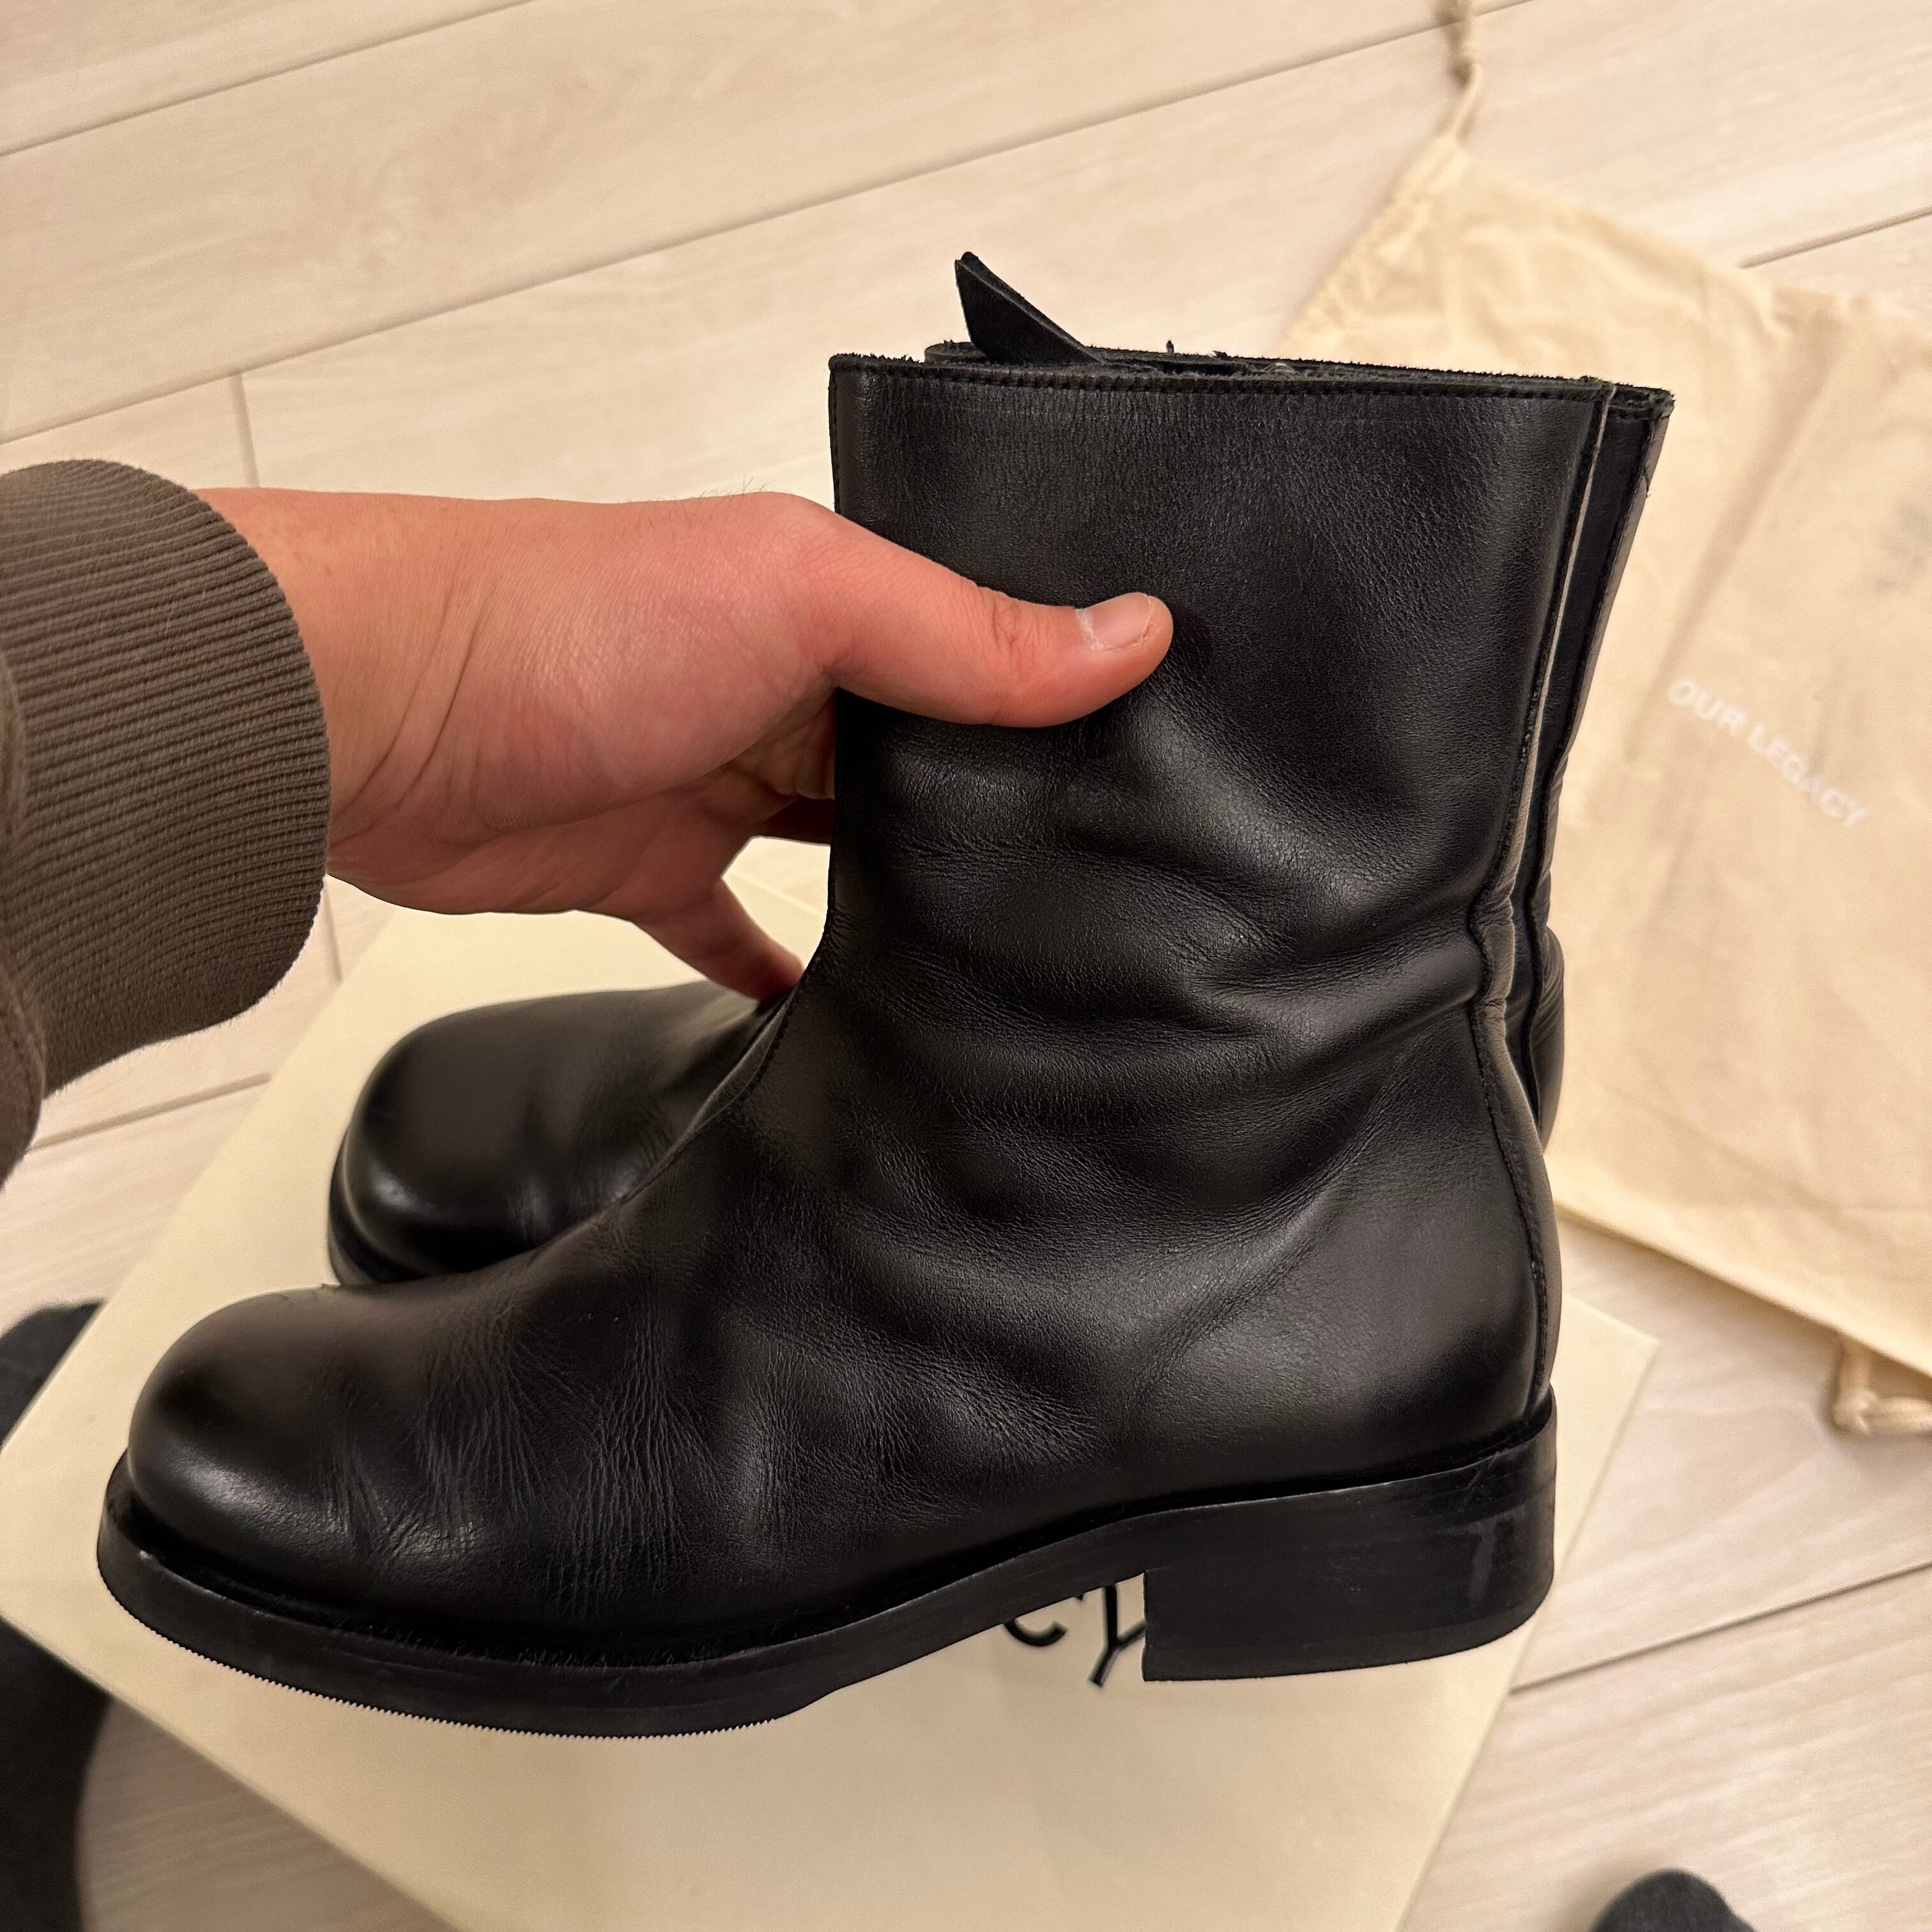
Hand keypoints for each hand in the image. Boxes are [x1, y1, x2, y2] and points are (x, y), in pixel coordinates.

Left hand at [202, 489, 1169, 997]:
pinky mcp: (647, 870)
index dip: (1056, 696)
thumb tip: (1134, 636)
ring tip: (1021, 957)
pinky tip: (850, 1015)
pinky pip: (734, 932)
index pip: (972, 645)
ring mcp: (713, 781)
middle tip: (1114, 883)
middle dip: (997, 808)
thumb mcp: (797, 599)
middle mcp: (777, 686)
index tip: (1162, 763)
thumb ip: (960, 631)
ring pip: (842, 847)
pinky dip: (782, 972)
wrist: (364, 709)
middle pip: (917, 757)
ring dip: (908, 891)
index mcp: (824, 602)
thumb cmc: (564, 617)